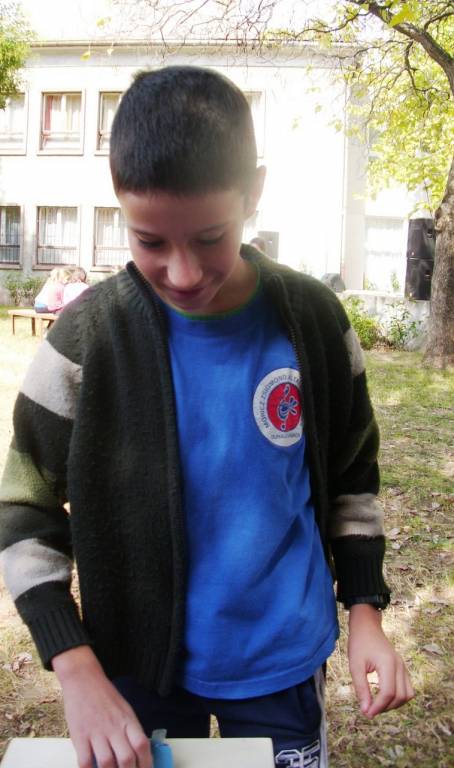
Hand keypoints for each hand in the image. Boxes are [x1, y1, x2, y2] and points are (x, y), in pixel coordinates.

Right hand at [52, 646, 151, 767]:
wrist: (83, 679)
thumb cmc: (105, 695)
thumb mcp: (124, 709)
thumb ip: (130, 730)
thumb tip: (138, 752)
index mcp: (127, 720)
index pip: (142, 745)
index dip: (147, 763)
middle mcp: (114, 727)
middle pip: (126, 758)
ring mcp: (96, 732)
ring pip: (107, 763)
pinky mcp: (80, 735)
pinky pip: (85, 761)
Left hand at [348, 604, 413, 718]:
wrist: (367, 626)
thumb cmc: (359, 644)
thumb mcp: (355, 665)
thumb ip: (361, 688)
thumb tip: (366, 711)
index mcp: (388, 663)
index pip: (388, 692)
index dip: (378, 707)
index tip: (366, 714)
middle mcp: (400, 665)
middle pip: (400, 696)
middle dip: (385, 707)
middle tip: (369, 710)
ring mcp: (403, 666)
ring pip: (407, 695)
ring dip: (394, 704)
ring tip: (377, 704)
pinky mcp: (403, 668)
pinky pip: (407, 689)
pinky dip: (398, 697)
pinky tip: (383, 697)